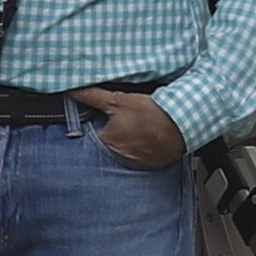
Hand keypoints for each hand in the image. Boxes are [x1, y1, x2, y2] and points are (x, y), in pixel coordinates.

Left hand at [74, 86, 188, 169]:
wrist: (182, 123)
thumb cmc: (151, 113)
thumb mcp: (118, 100)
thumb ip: (92, 96)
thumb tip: (73, 91)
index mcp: (106, 142)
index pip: (95, 131)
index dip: (103, 121)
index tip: (113, 114)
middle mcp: (119, 156)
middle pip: (111, 140)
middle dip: (116, 130)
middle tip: (129, 118)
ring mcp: (137, 162)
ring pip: (127, 148)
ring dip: (131, 139)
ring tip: (142, 125)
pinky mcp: (152, 164)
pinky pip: (143, 155)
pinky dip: (145, 147)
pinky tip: (152, 135)